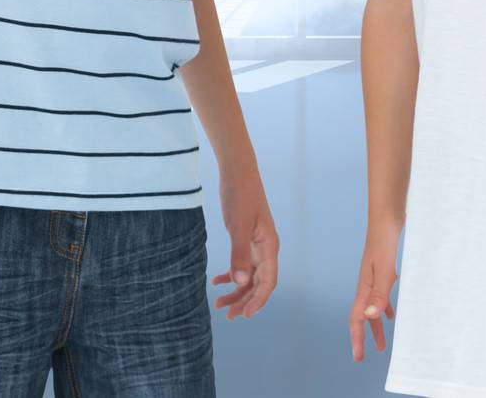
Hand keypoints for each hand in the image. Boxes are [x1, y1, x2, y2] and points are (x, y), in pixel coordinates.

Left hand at [210, 166, 278, 319]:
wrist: (237, 171)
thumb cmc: (240, 195)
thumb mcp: (237, 225)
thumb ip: (239, 254)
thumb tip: (240, 282)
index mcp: (269, 246)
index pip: (268, 282)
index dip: (258, 300)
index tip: (244, 315)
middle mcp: (266, 248)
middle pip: (258, 283)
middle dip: (244, 300)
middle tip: (227, 315)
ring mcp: (256, 244)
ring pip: (249, 276)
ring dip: (236, 291)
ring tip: (219, 304)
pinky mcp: (246, 238)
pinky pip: (241, 264)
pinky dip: (231, 274)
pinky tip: (217, 280)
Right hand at [349, 220, 399, 362]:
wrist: (387, 216)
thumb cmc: (384, 239)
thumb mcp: (384, 269)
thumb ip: (378, 293)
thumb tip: (370, 317)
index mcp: (364, 285)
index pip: (357, 318)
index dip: (357, 339)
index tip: (358, 357)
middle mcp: (366, 283)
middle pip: (363, 316)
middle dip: (364, 337)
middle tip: (365, 356)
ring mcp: (374, 276)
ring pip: (372, 308)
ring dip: (375, 326)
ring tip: (382, 343)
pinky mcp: (383, 270)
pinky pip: (381, 296)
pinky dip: (384, 308)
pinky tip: (392, 313)